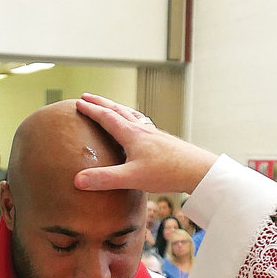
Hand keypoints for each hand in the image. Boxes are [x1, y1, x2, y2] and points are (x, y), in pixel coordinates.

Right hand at [73, 95, 218, 195]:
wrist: (198, 170)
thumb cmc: (167, 172)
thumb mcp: (132, 178)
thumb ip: (105, 179)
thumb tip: (78, 180)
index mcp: (132, 134)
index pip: (107, 117)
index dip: (91, 110)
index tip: (77, 103)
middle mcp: (142, 129)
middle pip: (118, 110)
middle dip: (101, 103)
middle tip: (87, 97)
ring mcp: (154, 134)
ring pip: (131, 115)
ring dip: (117, 109)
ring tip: (110, 107)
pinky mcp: (163, 141)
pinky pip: (142, 124)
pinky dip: (133, 119)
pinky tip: (138, 127)